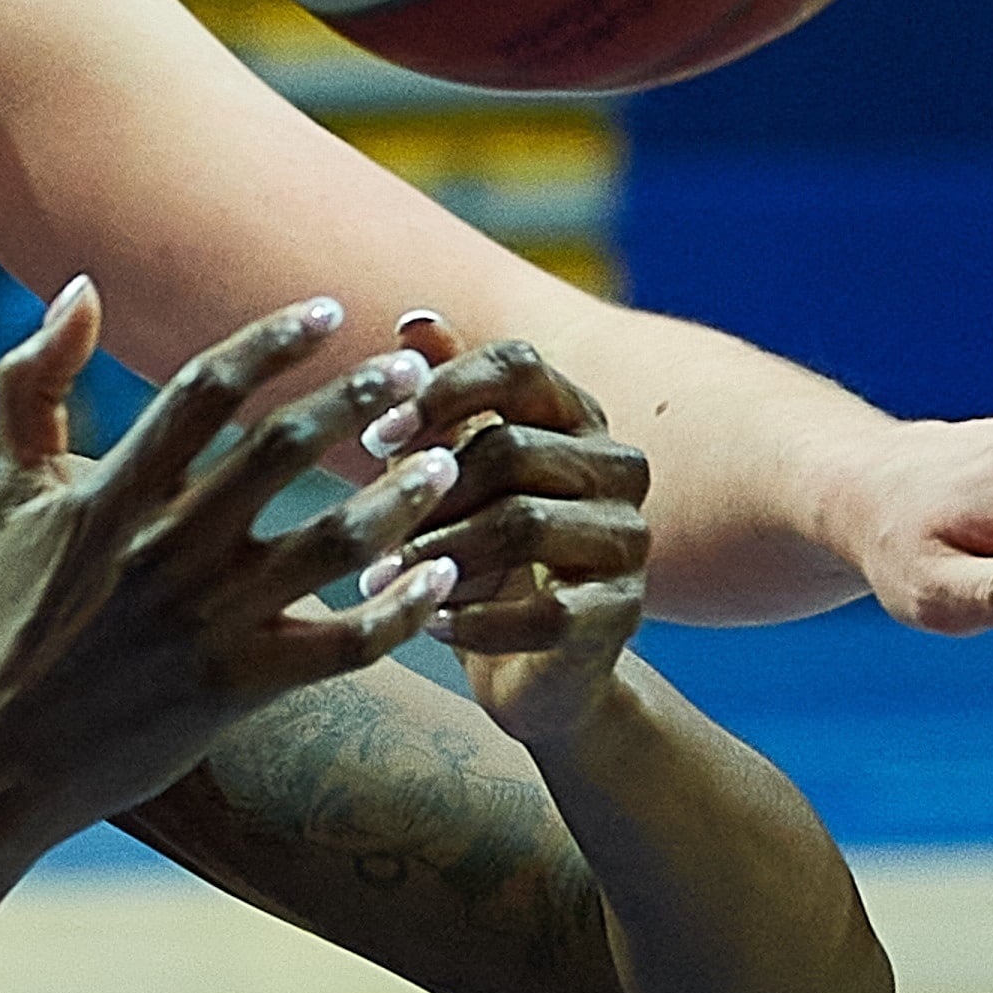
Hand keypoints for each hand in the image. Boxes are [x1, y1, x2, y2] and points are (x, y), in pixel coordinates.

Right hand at [0, 278, 463, 847]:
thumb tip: (83, 286)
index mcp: (112, 494)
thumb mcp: (3, 485)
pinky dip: (399, 610)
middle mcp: (166, 552)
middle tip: (415, 369)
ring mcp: (206, 624)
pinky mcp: (237, 690)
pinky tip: (439, 576)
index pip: (204, 392)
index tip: (328, 309)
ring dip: (396, 497)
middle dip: (354, 398)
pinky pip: (343, 647)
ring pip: (330, 546)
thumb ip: (32, 378)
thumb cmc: (4, 608)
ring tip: (445, 461)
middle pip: (278, 453)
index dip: (271, 342)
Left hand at [351, 313, 650, 744]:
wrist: (527, 671)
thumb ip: (436, 401)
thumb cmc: (472, 553)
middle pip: (511, 446)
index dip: (441, 389)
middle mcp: (616, 466)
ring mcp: (628, 539)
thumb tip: (413, 321)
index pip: (518, 364)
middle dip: (426, 490)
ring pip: (524, 522)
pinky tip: (425, 624)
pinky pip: (541, 609)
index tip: (372, 432)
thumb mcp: (442, 474)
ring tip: (381, 578)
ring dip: (439, 553)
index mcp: (573, 414)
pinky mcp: (623, 611)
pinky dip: (471, 619)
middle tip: (363, 529)